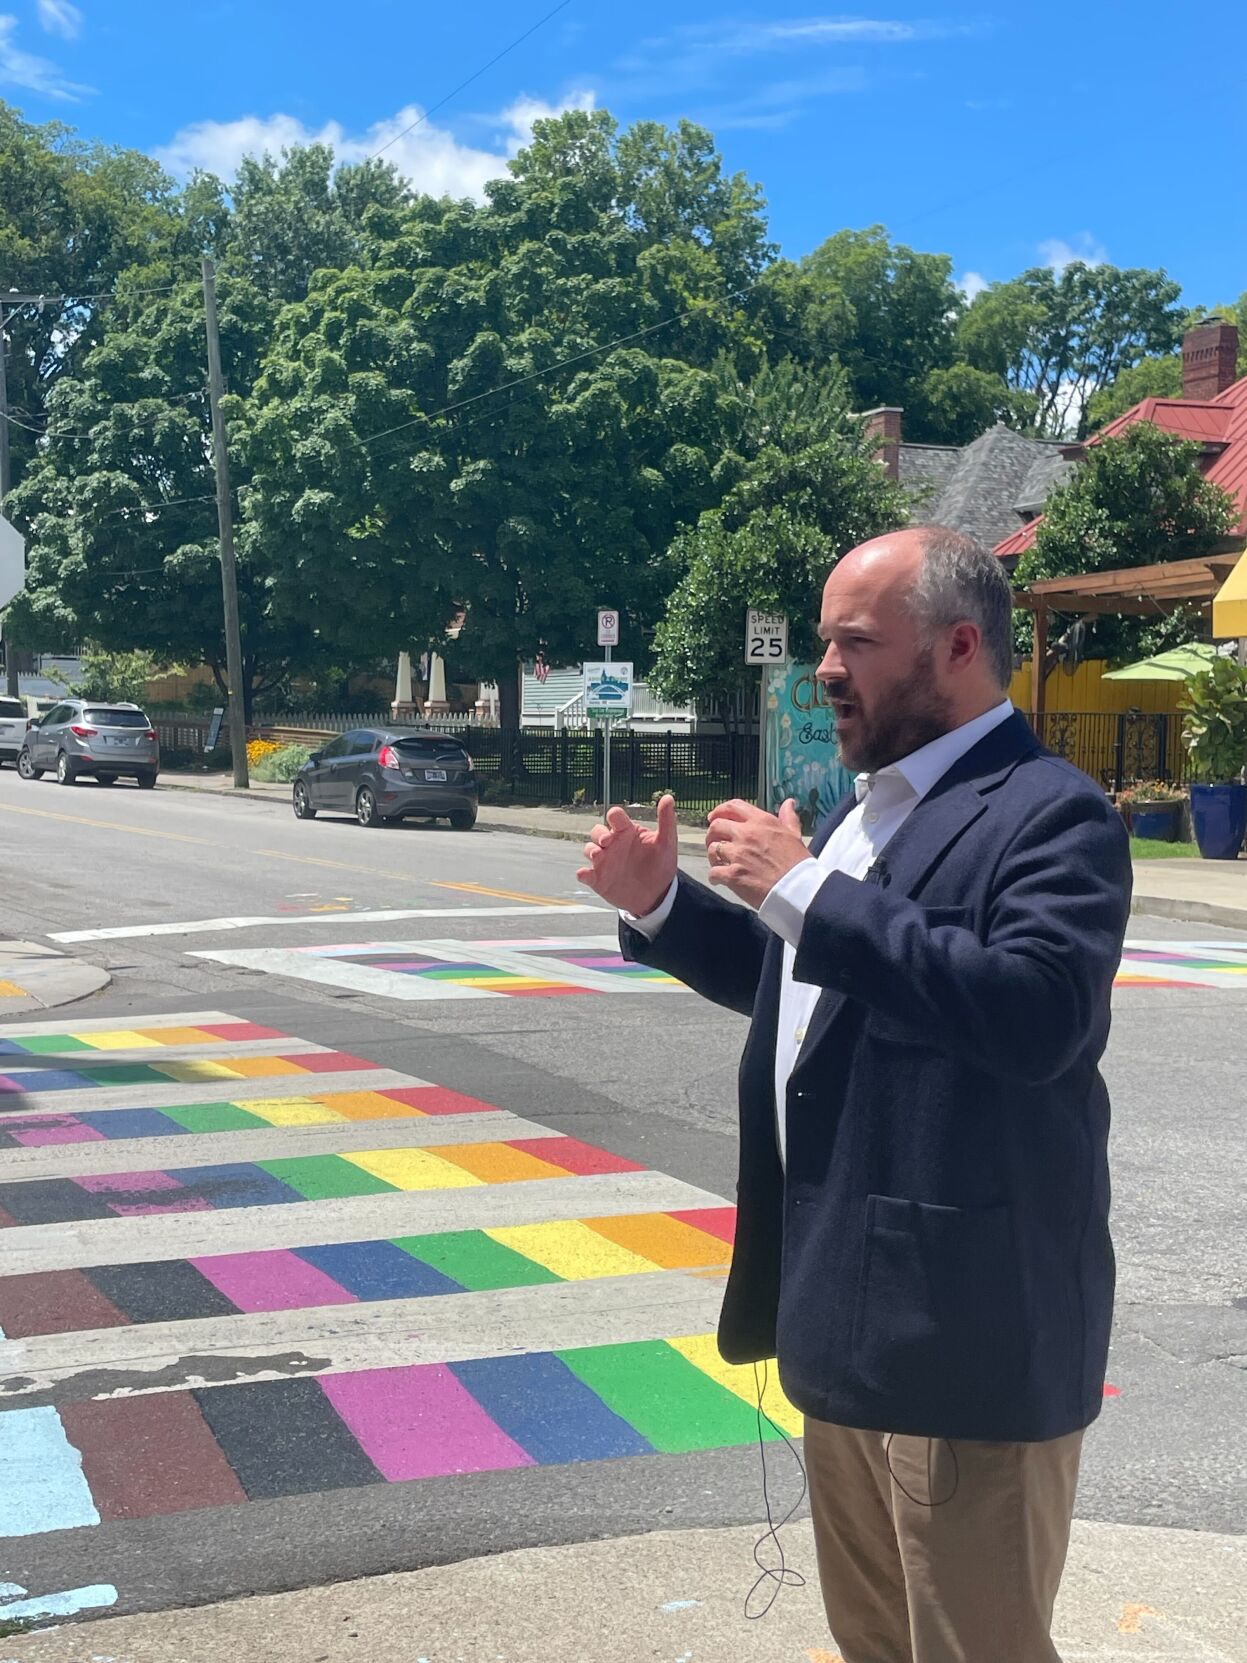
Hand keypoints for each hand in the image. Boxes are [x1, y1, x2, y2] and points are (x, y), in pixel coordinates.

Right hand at [576, 793, 678, 915]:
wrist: (658, 895)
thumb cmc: (661, 865)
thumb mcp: (667, 842)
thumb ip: (666, 820)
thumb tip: (668, 797)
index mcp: (627, 832)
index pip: (615, 816)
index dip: (614, 817)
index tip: (618, 824)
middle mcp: (613, 844)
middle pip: (597, 831)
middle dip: (599, 834)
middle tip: (607, 842)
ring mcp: (604, 861)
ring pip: (589, 849)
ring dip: (590, 851)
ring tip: (598, 856)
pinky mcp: (599, 879)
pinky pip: (585, 874)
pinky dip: (583, 873)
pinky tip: (585, 874)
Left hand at [705, 798, 808, 908]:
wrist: (798, 889)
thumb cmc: (798, 863)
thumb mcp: (794, 835)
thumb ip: (788, 818)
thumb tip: (789, 803)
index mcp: (761, 822)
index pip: (733, 806)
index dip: (719, 810)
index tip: (714, 817)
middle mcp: (746, 834)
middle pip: (716, 826)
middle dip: (712, 833)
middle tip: (715, 841)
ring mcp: (738, 854)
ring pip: (712, 849)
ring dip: (713, 856)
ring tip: (719, 862)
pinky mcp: (733, 875)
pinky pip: (713, 872)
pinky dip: (714, 877)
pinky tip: (719, 880)